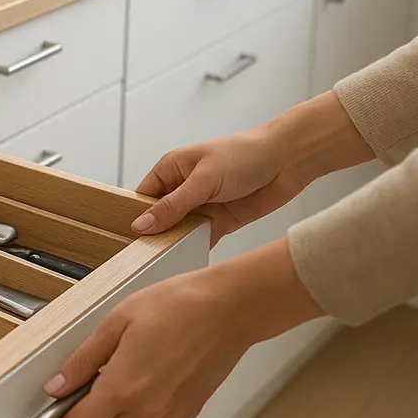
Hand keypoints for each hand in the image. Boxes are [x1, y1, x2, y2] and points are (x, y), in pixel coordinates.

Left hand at [41, 240, 321, 417]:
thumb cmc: (179, 306)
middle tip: (64, 411)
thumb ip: (83, 359)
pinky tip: (124, 395)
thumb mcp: (117, 321)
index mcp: (124, 388)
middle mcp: (147, 412)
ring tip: (93, 398)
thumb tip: (58, 384)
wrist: (229, 309)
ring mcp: (168, 417)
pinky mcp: (184, 414)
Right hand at [132, 91, 372, 244]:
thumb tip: (141, 224)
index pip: (144, 196)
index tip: (129, 239)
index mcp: (172, 169)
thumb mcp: (202, 180)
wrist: (288, 161)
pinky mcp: (221, 220)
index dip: (136, 216)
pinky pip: (201, 238)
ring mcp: (202, 205)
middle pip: (160, 216)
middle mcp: (184, 188)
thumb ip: (173, 206)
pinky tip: (188, 258)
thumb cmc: (243, 155)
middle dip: (155, 234)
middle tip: (144, 257)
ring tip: (164, 262)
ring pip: (180, 230)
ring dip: (176, 242)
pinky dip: (195, 247)